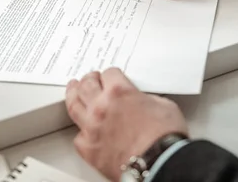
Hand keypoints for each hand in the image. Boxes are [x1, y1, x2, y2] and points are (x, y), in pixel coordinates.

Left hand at [66, 69, 187, 181]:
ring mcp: (92, 128)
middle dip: (89, 79)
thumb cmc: (164, 138)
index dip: (112, 74)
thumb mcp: (163, 105)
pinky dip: (80, 130)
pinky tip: (82, 128)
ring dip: (73, 95)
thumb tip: (143, 102)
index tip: (112, 77)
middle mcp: (101, 107)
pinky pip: (78, 135)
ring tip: (73, 90)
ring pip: (74, 105)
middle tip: (90, 78)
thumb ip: (147, 99)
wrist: (160, 163)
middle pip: (86, 85)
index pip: (109, 74)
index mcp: (119, 92)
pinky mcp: (89, 149)